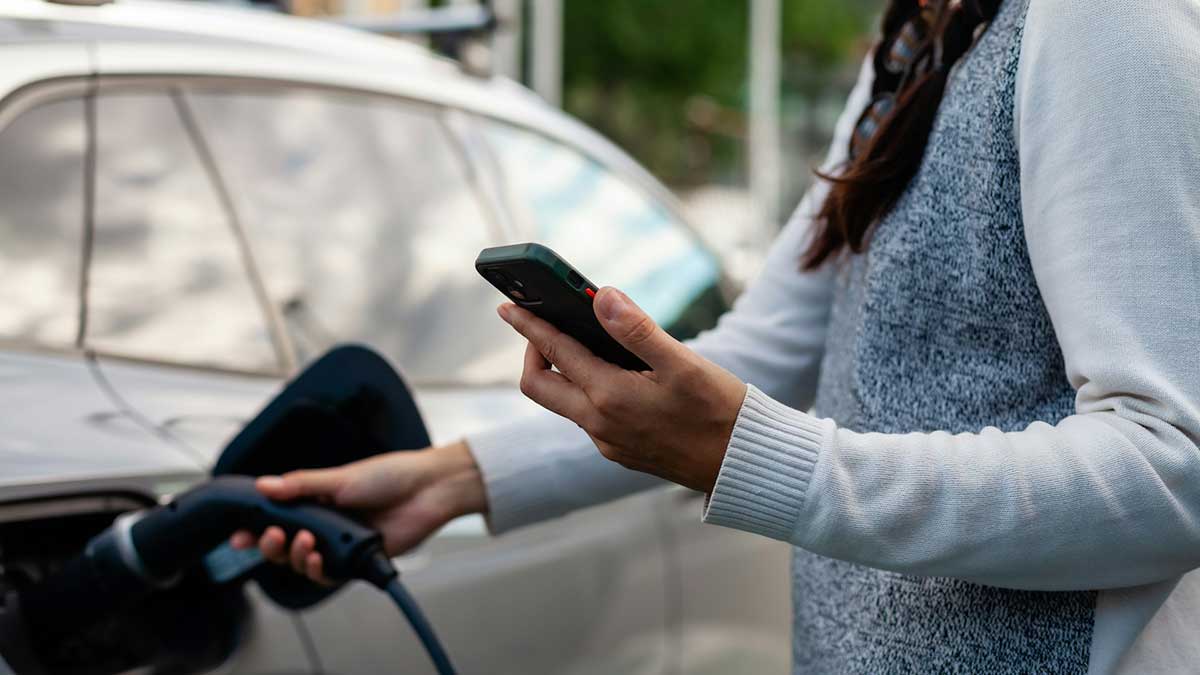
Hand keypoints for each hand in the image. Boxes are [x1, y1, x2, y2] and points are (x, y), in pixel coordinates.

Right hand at [229, 440, 485, 583]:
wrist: (427, 489)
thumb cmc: (389, 475)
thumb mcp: (339, 477)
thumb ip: (300, 485)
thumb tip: (262, 485)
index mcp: (317, 501)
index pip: (278, 518)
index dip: (256, 529)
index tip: (239, 535)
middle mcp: (325, 524)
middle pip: (284, 545)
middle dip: (270, 544)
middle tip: (270, 536)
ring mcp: (340, 544)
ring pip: (302, 562)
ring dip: (294, 556)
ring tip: (302, 542)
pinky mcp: (356, 560)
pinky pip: (328, 575)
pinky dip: (316, 569)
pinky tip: (315, 558)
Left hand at [498, 287, 746, 492]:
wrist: (742, 465)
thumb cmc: (720, 411)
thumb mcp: (682, 363)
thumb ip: (637, 330)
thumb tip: (601, 298)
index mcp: (610, 397)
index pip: (554, 352)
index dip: (528, 325)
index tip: (507, 305)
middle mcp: (599, 425)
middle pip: (539, 386)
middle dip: (534, 353)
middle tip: (547, 327)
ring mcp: (608, 443)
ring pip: (564, 403)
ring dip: (564, 373)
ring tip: (586, 343)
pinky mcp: (621, 453)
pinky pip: (588, 418)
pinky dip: (588, 391)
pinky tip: (616, 376)